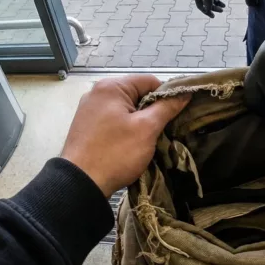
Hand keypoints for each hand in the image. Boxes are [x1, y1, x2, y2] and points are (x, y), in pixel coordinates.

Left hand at [60, 76, 189, 196]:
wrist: (80, 183)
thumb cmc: (116, 152)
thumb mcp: (147, 129)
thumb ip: (166, 107)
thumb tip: (185, 93)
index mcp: (111, 86)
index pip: (150, 82)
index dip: (167, 97)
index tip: (175, 116)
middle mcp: (97, 92)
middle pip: (137, 94)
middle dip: (152, 111)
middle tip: (162, 131)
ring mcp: (89, 109)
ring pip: (125, 109)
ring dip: (139, 122)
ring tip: (147, 140)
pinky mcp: (86, 125)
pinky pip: (113, 120)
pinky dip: (125, 128)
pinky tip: (129, 144)